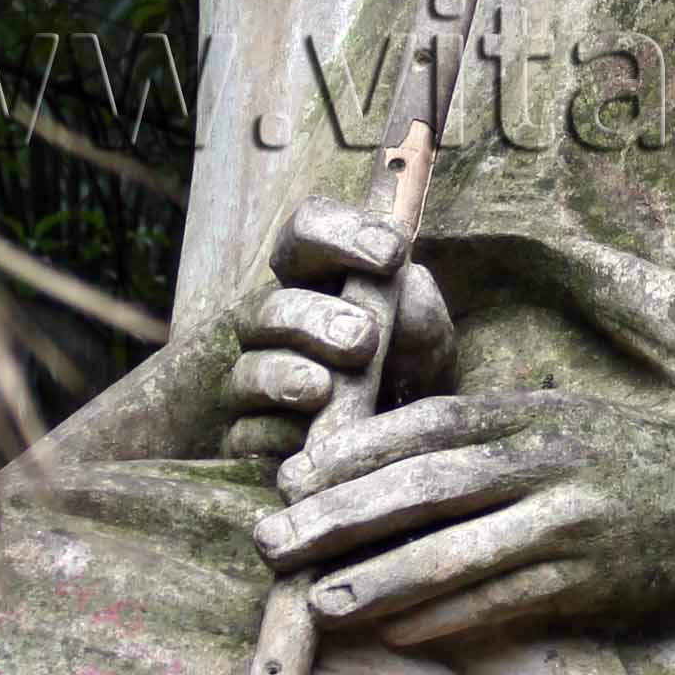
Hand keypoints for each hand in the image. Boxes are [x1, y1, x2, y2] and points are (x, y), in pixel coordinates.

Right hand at [222, 198, 455, 468]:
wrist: (412, 439)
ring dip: (286, 375)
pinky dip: (275, 436)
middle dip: (314, 319)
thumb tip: (398, 280)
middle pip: (269, 307)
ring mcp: (260, 381)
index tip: (392, 253)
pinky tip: (304, 441)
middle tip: (364, 338)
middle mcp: (278, 324)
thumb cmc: (411, 366)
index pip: (305, 232)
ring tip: (326, 389)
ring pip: (250, 370)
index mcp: (317, 278)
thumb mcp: (427, 332)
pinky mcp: (255, 437)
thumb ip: (415, 302)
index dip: (339, 232)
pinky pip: (247, 435)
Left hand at [253, 389, 674, 647]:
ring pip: (460, 552)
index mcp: (529, 414)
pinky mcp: (591, 578)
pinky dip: (447, 617)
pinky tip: (397, 630)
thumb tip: (367, 455)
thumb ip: (474, 427)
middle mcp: (545, 461)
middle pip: (427, 486)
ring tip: (318, 603)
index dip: (354, 451)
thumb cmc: (615, 456)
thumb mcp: (550, 416)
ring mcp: (570, 521)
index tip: (290, 476)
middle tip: (271, 542)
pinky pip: (505, 601)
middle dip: (342, 517)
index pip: (427, 424)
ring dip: (382, 580)